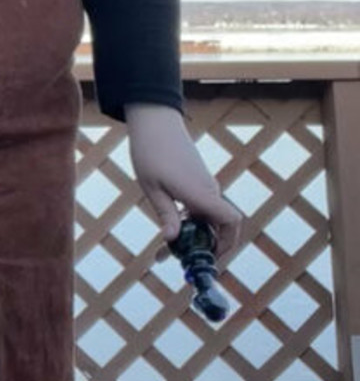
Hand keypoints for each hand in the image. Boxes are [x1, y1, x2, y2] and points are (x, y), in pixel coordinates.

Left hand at [124, 106, 244, 269]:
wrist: (154, 121)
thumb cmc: (150, 152)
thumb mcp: (152, 187)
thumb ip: (165, 214)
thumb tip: (171, 240)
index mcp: (200, 193)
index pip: (230, 221)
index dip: (228, 242)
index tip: (210, 257)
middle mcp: (209, 190)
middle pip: (222, 226)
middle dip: (208, 246)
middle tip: (184, 259)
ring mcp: (205, 185)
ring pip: (210, 218)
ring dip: (197, 235)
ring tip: (169, 248)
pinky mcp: (198, 181)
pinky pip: (203, 207)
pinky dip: (193, 221)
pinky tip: (173, 226)